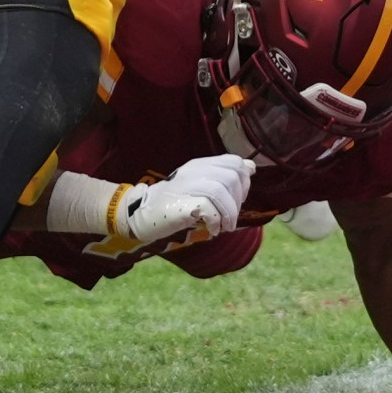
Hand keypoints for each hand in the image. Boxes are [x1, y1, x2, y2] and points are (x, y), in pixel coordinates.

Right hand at [117, 154, 253, 242]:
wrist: (140, 213)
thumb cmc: (174, 202)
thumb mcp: (200, 185)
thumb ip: (223, 176)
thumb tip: (251, 167)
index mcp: (200, 164)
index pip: (234, 162)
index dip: (243, 182)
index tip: (237, 200)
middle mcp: (195, 170)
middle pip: (232, 176)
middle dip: (239, 200)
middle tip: (231, 216)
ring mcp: (187, 185)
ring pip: (222, 190)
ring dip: (230, 213)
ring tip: (225, 227)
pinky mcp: (180, 203)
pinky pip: (209, 207)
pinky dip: (216, 221)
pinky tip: (212, 230)